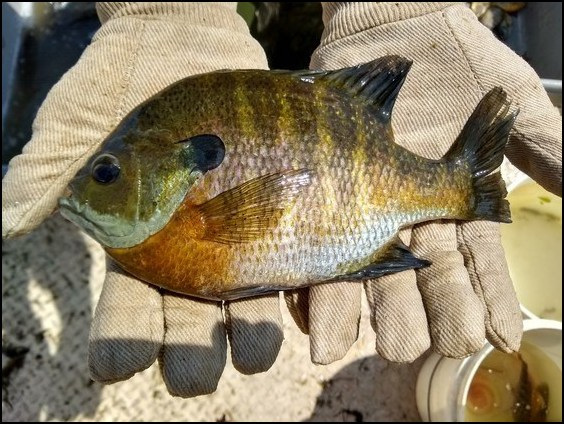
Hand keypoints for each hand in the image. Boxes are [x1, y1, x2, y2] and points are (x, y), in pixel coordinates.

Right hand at [2, 2, 283, 396]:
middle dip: (195, 352)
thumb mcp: (78, 122)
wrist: (180, 36)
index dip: (122, 340)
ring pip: (247, 299)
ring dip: (252, 332)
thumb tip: (5, 219)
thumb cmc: (118, 80)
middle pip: (191, 319)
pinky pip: (296, 253)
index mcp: (136, 246)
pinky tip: (304, 310)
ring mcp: (238, 230)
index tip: (120, 363)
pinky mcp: (279, 204)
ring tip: (256, 351)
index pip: (126, 309)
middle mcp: (189, 250)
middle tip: (199, 373)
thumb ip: (50, 171)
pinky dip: (302, 286)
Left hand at [286, 2, 561, 362]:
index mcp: (456, 208)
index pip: (481, 267)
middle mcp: (412, 218)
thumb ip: (544, 144)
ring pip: (369, 277)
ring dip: (368, 317)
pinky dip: (316, 281)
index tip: (496, 339)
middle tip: (424, 344)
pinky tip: (314, 314)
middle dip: (428, 318)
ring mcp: (366, 210)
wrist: (392, 27)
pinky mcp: (324, 195)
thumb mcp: (510, 98)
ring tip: (364, 347)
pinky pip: (317, 245)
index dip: (491, 303)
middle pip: (424, 285)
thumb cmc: (456, 60)